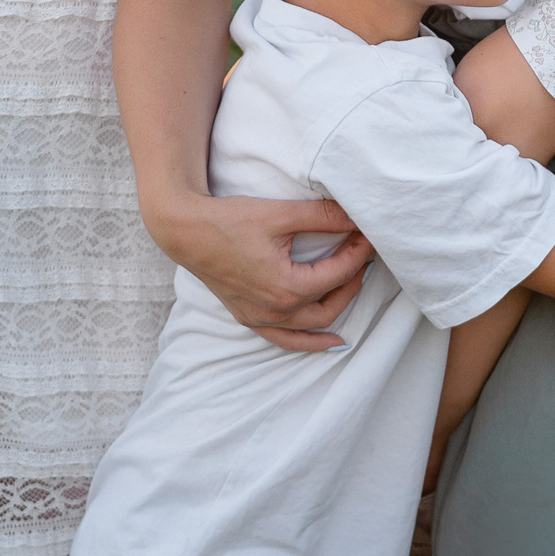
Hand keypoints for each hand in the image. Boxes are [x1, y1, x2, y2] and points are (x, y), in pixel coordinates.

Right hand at [150, 190, 376, 351]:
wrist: (186, 232)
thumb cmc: (230, 221)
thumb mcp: (281, 213)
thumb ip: (323, 216)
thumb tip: (357, 215)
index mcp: (287, 287)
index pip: (339, 273)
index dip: (359, 252)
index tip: (368, 234)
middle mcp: (275, 311)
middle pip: (332, 303)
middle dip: (353, 278)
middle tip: (362, 252)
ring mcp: (260, 319)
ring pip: (312, 327)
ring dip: (337, 307)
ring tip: (354, 283)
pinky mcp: (249, 318)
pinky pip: (286, 339)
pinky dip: (310, 342)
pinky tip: (331, 341)